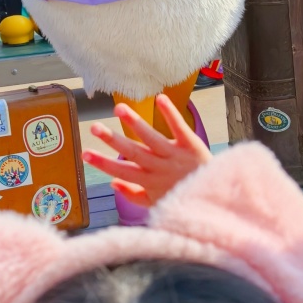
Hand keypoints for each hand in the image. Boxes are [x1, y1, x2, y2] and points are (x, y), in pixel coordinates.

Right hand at [82, 94, 211, 209]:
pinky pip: (179, 128)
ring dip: (135, 123)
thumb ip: (134, 194)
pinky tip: (159, 99)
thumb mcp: (156, 203)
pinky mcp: (191, 145)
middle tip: (95, 127)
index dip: (103, 163)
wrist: (217, 195)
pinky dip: (170, 114)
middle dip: (112, 140)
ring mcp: (175, 156)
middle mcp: (159, 168)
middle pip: (133, 152)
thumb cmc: (183, 198)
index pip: (121, 171)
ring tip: (119, 109)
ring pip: (152, 138)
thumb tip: (112, 183)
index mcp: (149, 182)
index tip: (85, 153)